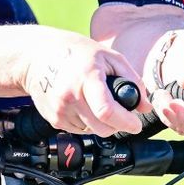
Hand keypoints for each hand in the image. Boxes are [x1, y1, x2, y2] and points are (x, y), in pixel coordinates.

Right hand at [21, 33, 147, 136]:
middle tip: (121, 114)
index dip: (126, 122)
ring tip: (96, 101)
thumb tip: (145, 105)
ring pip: (91, 131)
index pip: (107, 111)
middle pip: (102, 128)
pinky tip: (83, 104)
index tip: (136, 124)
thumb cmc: (76, 53)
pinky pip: (78, 130)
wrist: (38, 56)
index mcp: (87, 78)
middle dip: (117, 125)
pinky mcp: (53, 119)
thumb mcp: (109, 57)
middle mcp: (70, 96)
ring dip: (100, 123)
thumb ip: (132, 80)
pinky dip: (86, 122)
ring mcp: (59, 110)